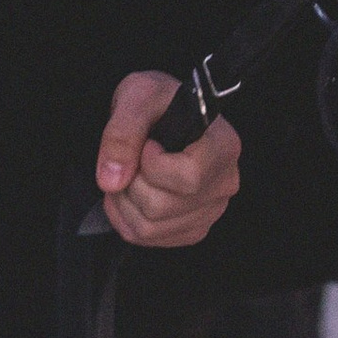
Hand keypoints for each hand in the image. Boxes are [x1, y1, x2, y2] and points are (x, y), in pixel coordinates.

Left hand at [97, 71, 240, 246]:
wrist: (163, 114)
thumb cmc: (158, 101)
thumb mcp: (137, 97)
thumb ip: (122, 133)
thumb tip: (113, 180)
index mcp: (223, 146)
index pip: (189, 178)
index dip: (154, 166)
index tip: (147, 145)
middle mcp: (225, 182)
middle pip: (163, 207)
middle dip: (130, 184)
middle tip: (130, 160)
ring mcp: (211, 209)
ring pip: (151, 228)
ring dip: (124, 203)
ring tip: (127, 174)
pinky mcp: (193, 227)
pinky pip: (149, 239)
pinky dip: (127, 219)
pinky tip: (131, 193)